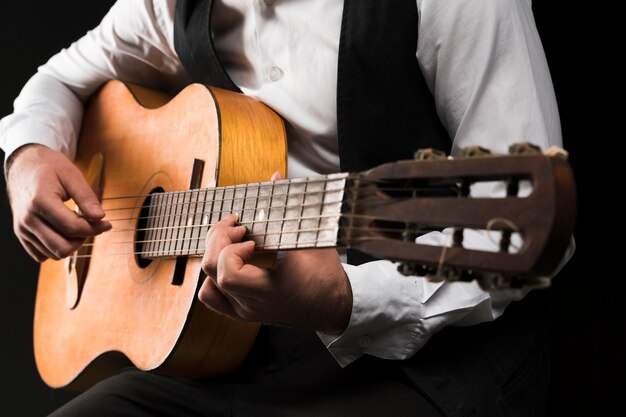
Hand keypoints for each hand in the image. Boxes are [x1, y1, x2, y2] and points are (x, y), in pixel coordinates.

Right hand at [6, 144, 110, 261]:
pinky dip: (57, 248)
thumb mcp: (72, 175)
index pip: (72, 227)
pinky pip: (41, 254)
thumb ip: (86, 197)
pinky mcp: (21, 234)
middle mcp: (28, 219)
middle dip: (83, 238)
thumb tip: (100, 217)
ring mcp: (22, 228)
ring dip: (71, 244)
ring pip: (53, 254)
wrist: (24, 166)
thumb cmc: (49, 167)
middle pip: (63, 247)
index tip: (107, 223)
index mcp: (40, 201)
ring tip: (77, 225)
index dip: (95, 228)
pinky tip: (64, 232)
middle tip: (91, 225)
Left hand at [198, 172, 352, 334]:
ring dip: (215, 257)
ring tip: (232, 243)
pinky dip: (212, 276)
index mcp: (273, 288)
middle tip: (238, 228)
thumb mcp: (315, 239)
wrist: (332, 307)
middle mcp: (255, 304)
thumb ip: (292, 207)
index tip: (250, 236)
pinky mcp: (242, 313)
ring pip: (208, 285)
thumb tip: (276, 176)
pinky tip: (230, 261)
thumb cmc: (326, 274)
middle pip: (214, 273)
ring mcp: (246, 311)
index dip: (232, 249)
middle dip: (219, 241)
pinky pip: (211, 297)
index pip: (230, 274)